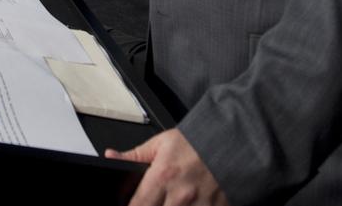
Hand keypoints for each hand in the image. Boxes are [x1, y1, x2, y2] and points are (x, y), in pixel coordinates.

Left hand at [105, 129, 227, 205]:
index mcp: (162, 177)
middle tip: (153, 202)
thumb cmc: (196, 143)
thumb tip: (110, 156)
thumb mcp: (161, 143)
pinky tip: (188, 205)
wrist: (232, 142)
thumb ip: (134, 155)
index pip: (137, 205)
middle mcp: (180, 196)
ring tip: (170, 202)